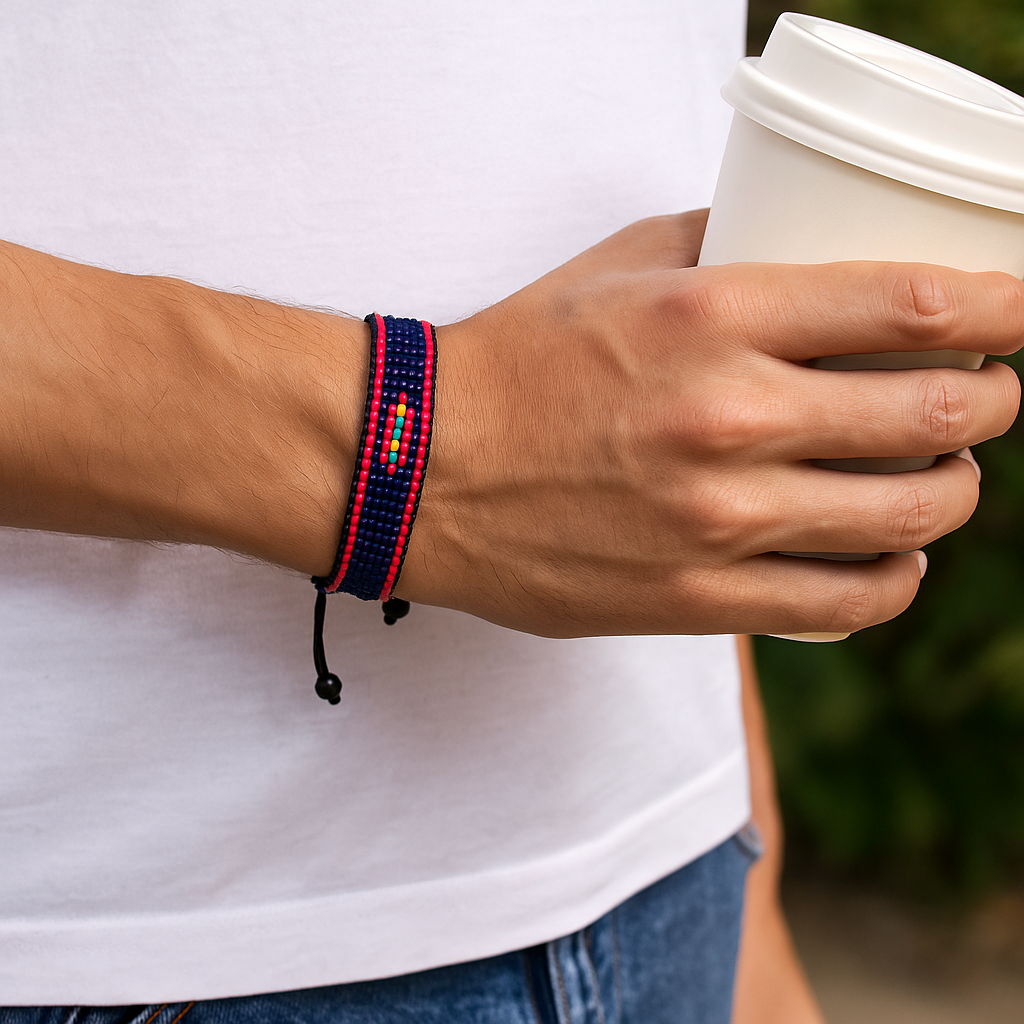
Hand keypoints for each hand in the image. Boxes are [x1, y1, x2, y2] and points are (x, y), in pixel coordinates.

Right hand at [395, 211, 1022, 636]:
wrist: (420, 469)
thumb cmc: (513, 361)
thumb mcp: (611, 268)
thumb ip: (714, 242)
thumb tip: (791, 237)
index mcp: (713, 318)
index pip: (915, 308)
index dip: (1006, 308)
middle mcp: (730, 419)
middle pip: (938, 418)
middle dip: (994, 405)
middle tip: (987, 397)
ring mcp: (718, 521)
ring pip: (908, 519)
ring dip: (954, 494)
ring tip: (943, 478)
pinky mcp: (696, 598)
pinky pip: (843, 604)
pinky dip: (893, 581)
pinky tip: (891, 560)